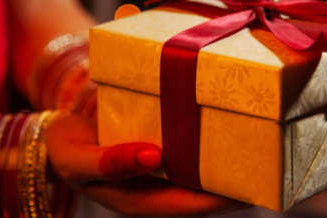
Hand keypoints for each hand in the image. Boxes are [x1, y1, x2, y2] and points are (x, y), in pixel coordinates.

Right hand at [46, 115, 250, 216]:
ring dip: (224, 159)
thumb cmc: (66, 152)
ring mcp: (159, 166)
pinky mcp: (158, 145)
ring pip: (199, 168)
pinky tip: (224, 122)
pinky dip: (206, 138)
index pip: (190, 205)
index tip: (253, 190)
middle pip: (202, 188)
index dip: (222, 200)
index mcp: (140, 199)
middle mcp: (156, 185)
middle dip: (234, 182)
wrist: (58, 135)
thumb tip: (154, 157)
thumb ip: (111, 163)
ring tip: (258, 144)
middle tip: (268, 164)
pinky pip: (187, 146)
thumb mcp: (79, 161)